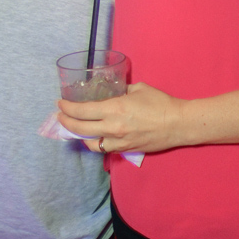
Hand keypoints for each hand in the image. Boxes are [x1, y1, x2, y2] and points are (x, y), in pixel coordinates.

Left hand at [57, 82, 187, 153]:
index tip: (60, 104)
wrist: (178, 124)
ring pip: (90, 143)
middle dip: (66, 122)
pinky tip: (94, 137)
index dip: (67, 108)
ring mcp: (119, 141)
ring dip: (79, 136)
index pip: (82, 111)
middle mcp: (112, 127)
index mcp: (114, 109)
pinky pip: (104, 148)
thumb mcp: (138, 89)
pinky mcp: (126, 150)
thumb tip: (114, 91)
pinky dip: (96, 143)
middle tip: (60, 116)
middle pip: (80, 128)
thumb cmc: (160, 103)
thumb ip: (121, 91)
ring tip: (76, 128)